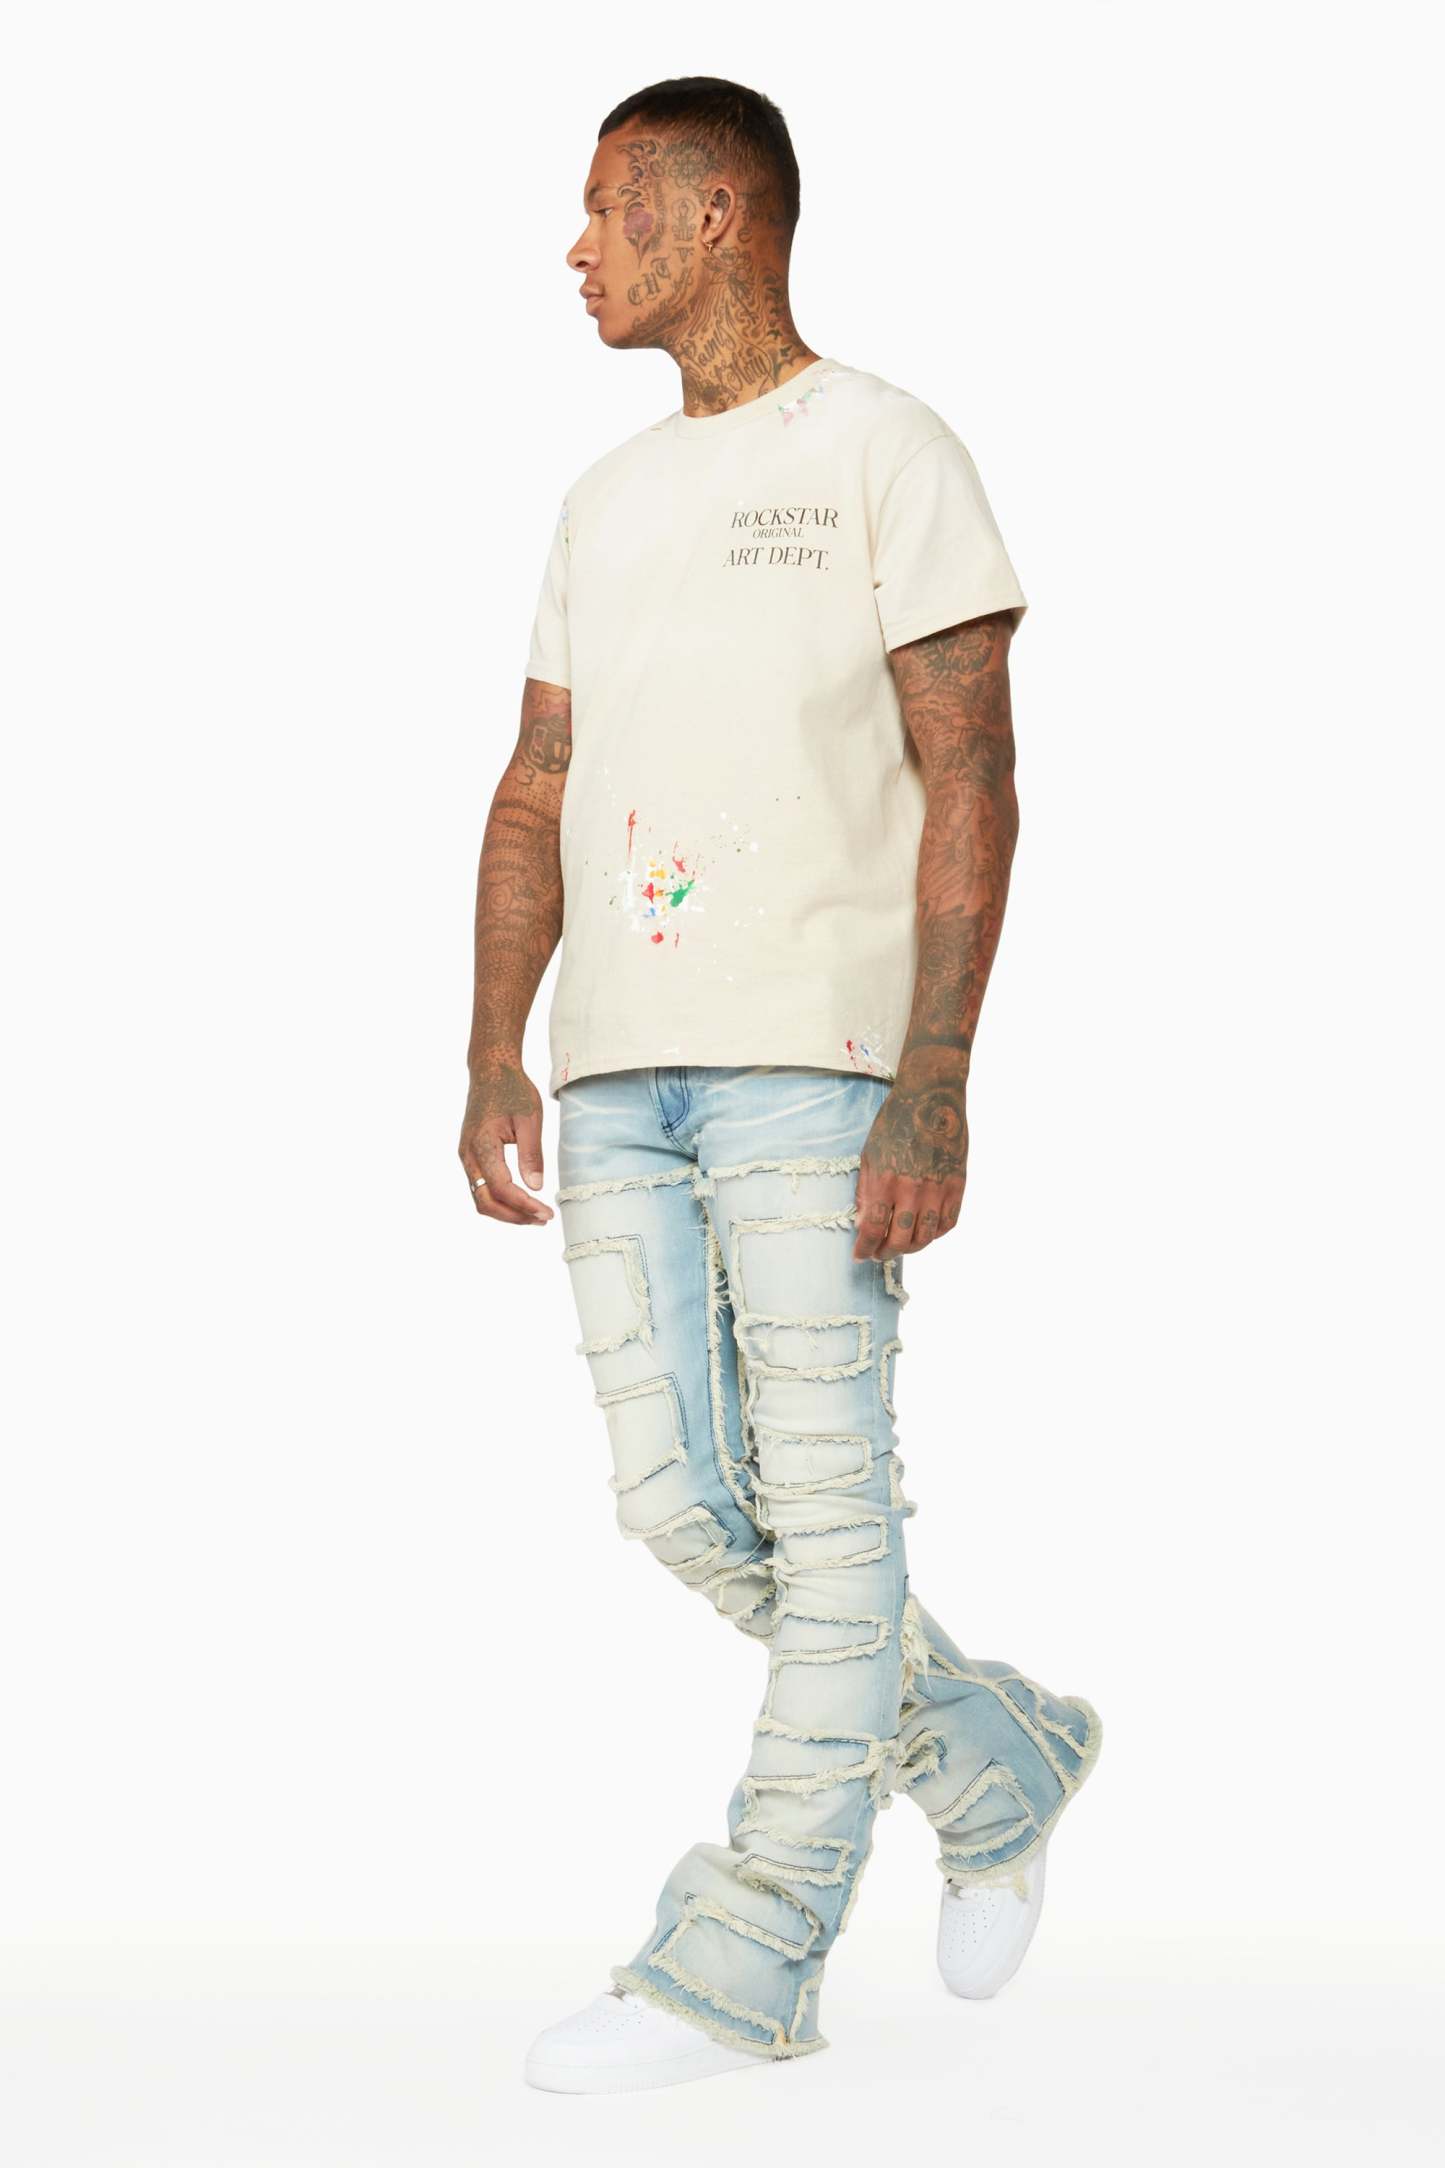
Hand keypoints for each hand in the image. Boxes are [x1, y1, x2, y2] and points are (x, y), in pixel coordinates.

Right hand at [459, 1061, 553, 1225]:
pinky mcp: (470, 1156)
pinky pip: (480, 1187)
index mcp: (482, 1145)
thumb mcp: (530, 1118)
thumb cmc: (512, 1089)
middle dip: (514, 1216)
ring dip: (506, 1211)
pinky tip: (521, 1200)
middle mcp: (468, 1155)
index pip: (502, 1188)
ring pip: (480, 1197)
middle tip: (543, 1219)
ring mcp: (466, 1156)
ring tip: (535, 1214)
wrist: (490, 1070)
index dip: (524, 1206)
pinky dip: (499, 1199)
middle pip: (485, 1202)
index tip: (547, 1213)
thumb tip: (536, 1187)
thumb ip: (531, 1154)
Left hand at [852, 1054, 967, 1259]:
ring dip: (911, 1247)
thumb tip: (863, 1225)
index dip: (865, 1248)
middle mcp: (912, 1188)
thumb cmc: (894, 1123)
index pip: (873, 1229)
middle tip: (879, 1254)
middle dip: (886, 1253)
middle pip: (900, 1240)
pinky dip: (936, 1233)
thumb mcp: (870, 1154)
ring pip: (926, 1236)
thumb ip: (866, 1192)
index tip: (859, 1255)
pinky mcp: (957, 1184)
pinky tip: (924, 1230)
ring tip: (900, 1246)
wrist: (931, 1097)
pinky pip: (948, 1222)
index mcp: (885, 1179)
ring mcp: (938, 1188)